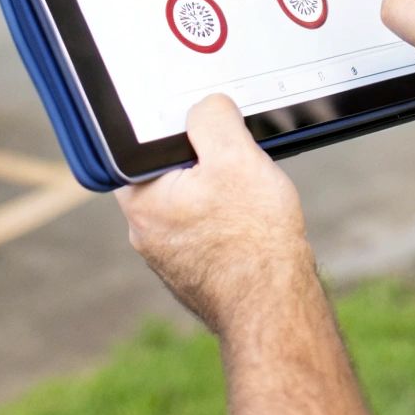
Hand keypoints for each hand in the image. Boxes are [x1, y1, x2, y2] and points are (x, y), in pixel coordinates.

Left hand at [116, 94, 314, 332]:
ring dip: (220, 193)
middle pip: (170, 174)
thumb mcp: (235, 157)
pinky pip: (207, 231)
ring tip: (251, 196)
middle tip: (237, 158)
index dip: (174, 130)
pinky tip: (254, 224)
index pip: (141, 148)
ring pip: (191, 204)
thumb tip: (206, 107)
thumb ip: (213, 119)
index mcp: (140, 201)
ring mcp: (171, 257)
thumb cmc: (252, 240)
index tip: (204, 126)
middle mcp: (147, 233)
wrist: (274, 307)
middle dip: (204, 161)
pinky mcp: (196, 272)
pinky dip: (229, 222)